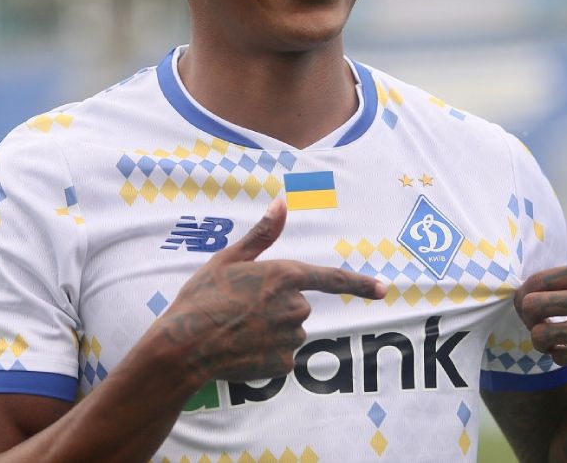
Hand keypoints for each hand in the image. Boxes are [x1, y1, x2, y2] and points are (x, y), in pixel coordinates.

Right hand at [152, 196, 386, 383]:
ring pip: (288, 331)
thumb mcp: (228, 259)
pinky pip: (280, 356)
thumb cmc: (202, 298)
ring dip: (269, 331)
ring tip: (235, 329)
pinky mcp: (283, 364)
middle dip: (276, 307)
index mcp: (285, 275)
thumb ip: (262, 233)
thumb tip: (282, 202)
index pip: (332, 278)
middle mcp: (295, 306)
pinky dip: (264, 354)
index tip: (383, 289)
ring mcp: (291, 337)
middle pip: (298, 305)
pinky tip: (240, 349)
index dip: (359, 283)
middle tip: (240, 309)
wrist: (184, 346)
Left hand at [513, 258, 566, 373]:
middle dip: (526, 316)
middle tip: (534, 321)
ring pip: (540, 336)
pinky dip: (558, 354)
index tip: (527, 303)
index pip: (536, 281)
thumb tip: (527, 287)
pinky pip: (558, 357)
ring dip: (539, 339)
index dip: (524, 294)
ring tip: (548, 338)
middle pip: (532, 306)